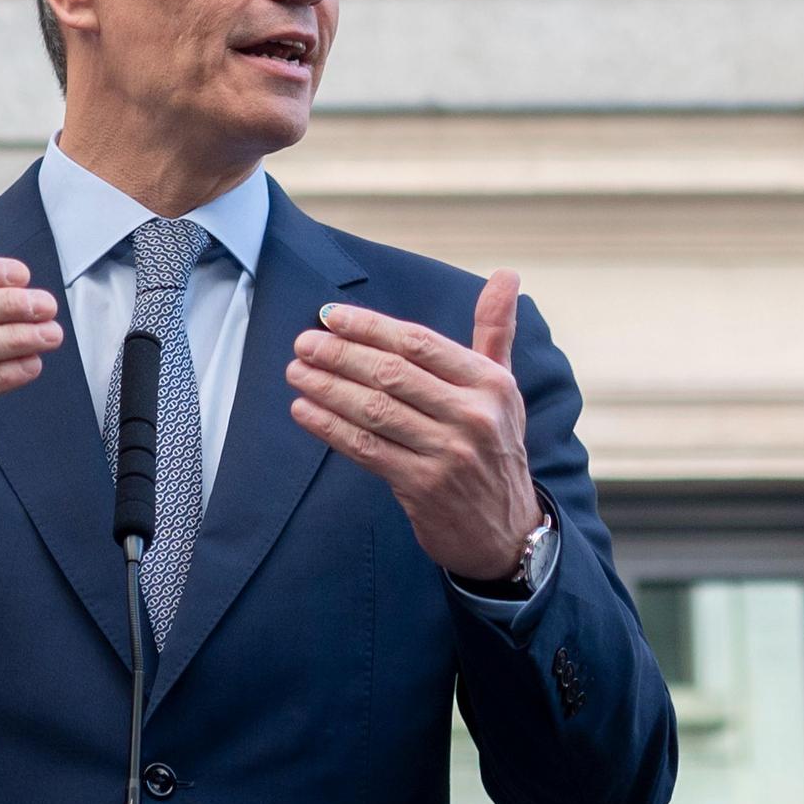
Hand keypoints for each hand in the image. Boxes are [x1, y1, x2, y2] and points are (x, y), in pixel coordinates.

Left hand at [284, 272, 545, 580]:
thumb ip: (495, 331)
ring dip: (328, 388)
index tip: (330, 316)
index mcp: (490, 383)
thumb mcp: (503, 389)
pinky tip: (306, 411)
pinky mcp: (424, 488)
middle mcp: (473, 416)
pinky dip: (331, 428)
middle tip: (303, 344)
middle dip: (340, 355)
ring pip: (375, 411)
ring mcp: (449, 454)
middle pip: (392, 374)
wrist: (505, 530)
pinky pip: (367, 449)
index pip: (420, 343)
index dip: (369, 327)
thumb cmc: (495, 447)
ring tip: (296, 372)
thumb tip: (507, 274)